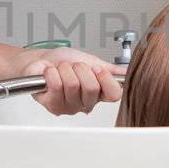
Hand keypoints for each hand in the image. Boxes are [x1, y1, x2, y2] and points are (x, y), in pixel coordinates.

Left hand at [1, 46, 124, 116]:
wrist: (41, 60)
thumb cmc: (62, 61)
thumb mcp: (90, 60)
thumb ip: (110, 69)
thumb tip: (127, 72)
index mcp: (98, 93)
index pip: (114, 94)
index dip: (106, 79)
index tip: (97, 69)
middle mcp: (85, 103)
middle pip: (92, 88)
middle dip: (81, 69)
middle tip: (74, 67)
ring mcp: (69, 107)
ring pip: (73, 85)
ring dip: (65, 70)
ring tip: (61, 70)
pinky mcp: (53, 106)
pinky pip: (57, 85)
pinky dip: (52, 74)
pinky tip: (50, 75)